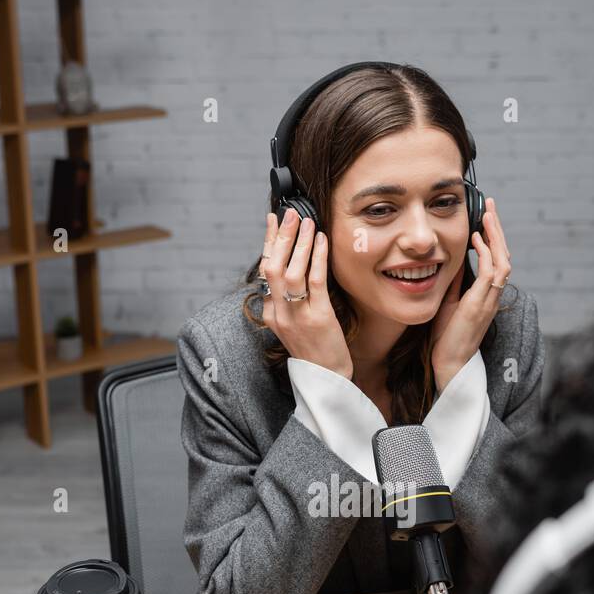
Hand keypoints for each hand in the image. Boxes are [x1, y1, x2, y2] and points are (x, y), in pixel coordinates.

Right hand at [259, 210, 352, 378]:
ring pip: (291, 273)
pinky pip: (315, 282)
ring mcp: (297, 316)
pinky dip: (317, 258)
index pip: (266, 271)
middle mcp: (280, 314)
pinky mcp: (318, 318)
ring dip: (299, 244)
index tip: (273, 220)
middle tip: (290, 214)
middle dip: (281, 237)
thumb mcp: (293, 326)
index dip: (269, 243)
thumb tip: (292, 269)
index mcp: (272, 314)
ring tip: (307, 222)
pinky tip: (322, 241)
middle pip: (273, 268)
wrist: (327, 379)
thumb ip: (288, 301)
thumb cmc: (316, 350)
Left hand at [430, 198, 511, 391]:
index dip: (494, 238)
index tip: (485, 218)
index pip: (497, 260)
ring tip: (487, 215)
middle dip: (498, 229)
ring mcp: (489, 300)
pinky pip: (490, 274)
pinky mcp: (481, 305)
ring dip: (496, 237)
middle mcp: (493, 296)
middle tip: (490, 206)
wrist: (448, 363)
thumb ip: (455, 283)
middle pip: (504, 255)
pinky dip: (485, 254)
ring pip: (503, 261)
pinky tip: (476, 240)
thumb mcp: (449, 302)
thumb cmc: (447, 338)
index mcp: (487, 295)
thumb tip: (452, 261)